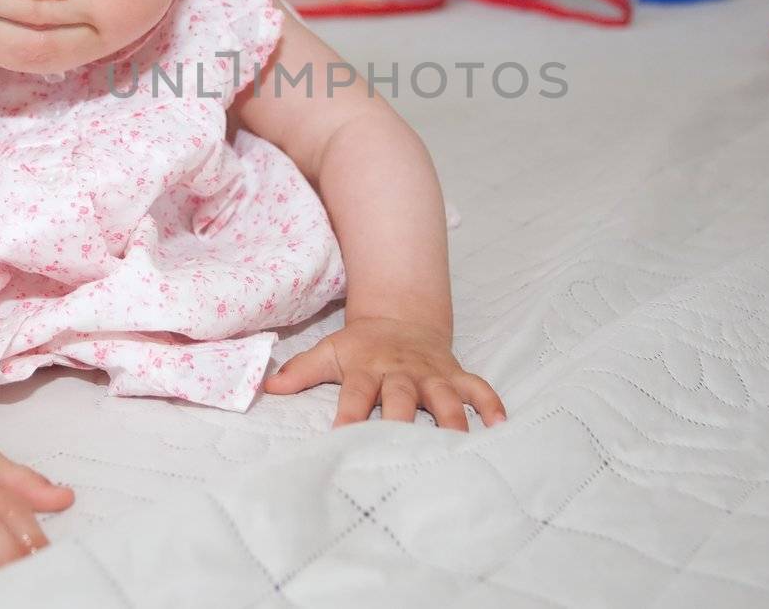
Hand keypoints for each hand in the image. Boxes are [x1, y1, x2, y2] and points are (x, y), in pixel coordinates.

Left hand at [263, 316, 505, 430]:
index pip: (356, 396)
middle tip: (405, 451)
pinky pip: (477, 388)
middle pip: (403, 399)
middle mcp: (401, 373)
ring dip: (453, 420)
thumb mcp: (330, 351)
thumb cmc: (362, 345)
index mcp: (368, 370)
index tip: (342, 440)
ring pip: (444, 398)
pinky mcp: (455, 374)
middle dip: (404, 422)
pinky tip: (500, 426)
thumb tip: (268, 387)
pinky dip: (490, 404)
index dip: (350, 417)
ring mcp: (432, 374)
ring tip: (460, 446)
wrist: (401, 317)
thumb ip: (301, 371)